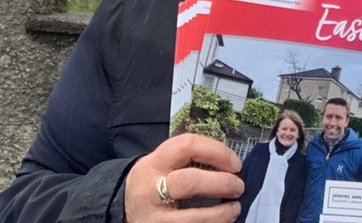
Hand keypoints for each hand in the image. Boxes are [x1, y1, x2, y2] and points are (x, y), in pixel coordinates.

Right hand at [124, 132, 243, 221]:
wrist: (122, 209)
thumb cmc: (153, 183)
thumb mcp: (161, 165)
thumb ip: (188, 161)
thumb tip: (231, 166)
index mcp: (153, 164)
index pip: (187, 146)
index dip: (217, 152)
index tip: (236, 163)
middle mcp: (149, 190)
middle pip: (189, 182)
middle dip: (220, 184)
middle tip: (238, 187)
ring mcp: (152, 218)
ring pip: (191, 219)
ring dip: (220, 215)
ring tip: (234, 209)